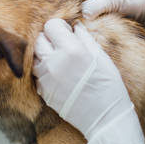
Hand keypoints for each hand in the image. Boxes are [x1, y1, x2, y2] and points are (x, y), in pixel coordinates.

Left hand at [33, 19, 144, 143]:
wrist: (105, 118)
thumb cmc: (109, 86)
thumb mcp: (101, 57)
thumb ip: (85, 39)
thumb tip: (75, 27)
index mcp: (71, 50)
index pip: (51, 26)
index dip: (60, 28)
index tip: (67, 33)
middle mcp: (54, 62)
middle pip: (39, 40)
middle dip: (50, 40)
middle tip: (63, 46)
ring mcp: (46, 78)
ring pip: (36, 58)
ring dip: (45, 56)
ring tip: (61, 62)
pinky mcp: (43, 92)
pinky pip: (38, 75)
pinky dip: (46, 72)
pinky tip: (60, 76)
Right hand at [45, 0, 144, 53]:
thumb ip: (97, 5)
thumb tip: (84, 15)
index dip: (44, 4)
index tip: (41, 21)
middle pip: (56, 3)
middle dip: (52, 17)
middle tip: (45, 35)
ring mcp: (84, 1)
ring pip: (65, 14)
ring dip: (62, 26)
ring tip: (56, 41)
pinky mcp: (90, 13)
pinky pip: (76, 21)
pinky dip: (73, 30)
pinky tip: (70, 42)